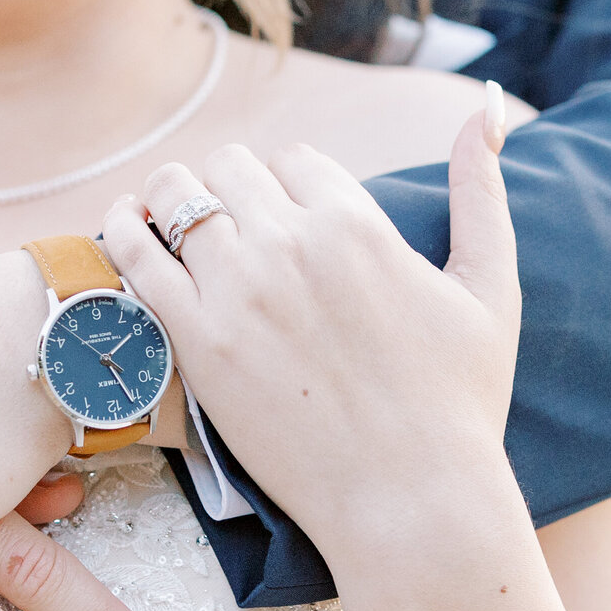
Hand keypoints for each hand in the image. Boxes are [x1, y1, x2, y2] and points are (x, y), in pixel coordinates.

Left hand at [102, 92, 519, 567]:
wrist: (409, 498)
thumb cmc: (457, 404)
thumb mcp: (489, 288)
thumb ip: (483, 194)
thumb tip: (489, 112)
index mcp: (356, 224)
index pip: (293, 160)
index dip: (283, 183)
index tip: (278, 213)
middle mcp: (291, 245)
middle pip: (229, 171)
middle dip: (225, 186)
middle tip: (220, 219)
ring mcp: (237, 293)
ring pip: (177, 198)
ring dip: (169, 198)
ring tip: (164, 215)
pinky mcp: (196, 343)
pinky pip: (138, 259)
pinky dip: (122, 231)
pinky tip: (121, 226)